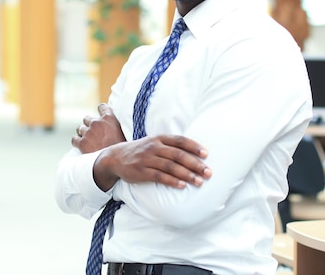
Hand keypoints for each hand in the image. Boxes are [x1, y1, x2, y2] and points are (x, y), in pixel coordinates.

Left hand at [72, 103, 124, 153]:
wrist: (116, 162)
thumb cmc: (122, 149)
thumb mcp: (123, 132)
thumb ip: (115, 125)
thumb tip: (112, 124)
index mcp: (109, 118)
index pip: (101, 107)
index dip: (100, 110)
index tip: (100, 116)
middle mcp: (97, 122)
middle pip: (87, 118)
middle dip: (90, 124)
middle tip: (94, 133)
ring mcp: (88, 132)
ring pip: (80, 128)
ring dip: (83, 133)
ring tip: (88, 140)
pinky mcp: (81, 143)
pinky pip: (74, 139)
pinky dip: (77, 142)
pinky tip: (81, 145)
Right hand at [93, 134, 211, 191]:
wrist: (116, 157)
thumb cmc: (141, 151)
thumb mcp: (154, 143)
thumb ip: (171, 146)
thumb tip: (194, 153)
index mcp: (159, 138)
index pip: (180, 140)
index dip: (194, 146)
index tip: (207, 154)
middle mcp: (154, 147)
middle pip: (178, 155)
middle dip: (195, 164)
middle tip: (209, 172)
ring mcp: (147, 159)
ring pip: (170, 166)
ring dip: (187, 174)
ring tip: (199, 182)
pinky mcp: (141, 171)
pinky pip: (159, 176)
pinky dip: (172, 181)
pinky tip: (182, 186)